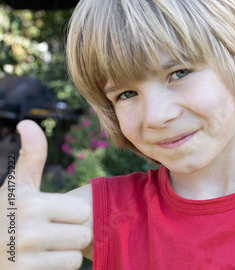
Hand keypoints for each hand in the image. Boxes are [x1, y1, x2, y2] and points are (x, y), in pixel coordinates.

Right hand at [0, 120, 91, 269]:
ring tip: (44, 247)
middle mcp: (28, 232)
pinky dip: (56, 268)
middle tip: (51, 232)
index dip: (71, 213)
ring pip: (75, 256)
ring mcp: (25, 259)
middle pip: (83, 235)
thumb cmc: (5, 213)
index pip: (83, 211)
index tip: (53, 214)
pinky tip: (39, 261)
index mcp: (32, 204)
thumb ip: (31, 155)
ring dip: (65, 253)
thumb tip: (27, 122)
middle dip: (71, 234)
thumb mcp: (17, 185)